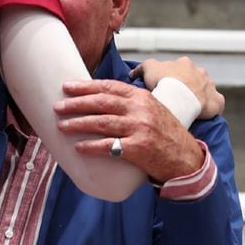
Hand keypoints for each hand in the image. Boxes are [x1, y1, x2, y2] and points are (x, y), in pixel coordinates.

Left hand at [54, 79, 204, 182]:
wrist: (186, 158)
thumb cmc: (165, 133)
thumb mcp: (152, 109)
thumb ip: (131, 102)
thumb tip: (100, 98)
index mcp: (141, 97)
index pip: (109, 87)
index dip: (85, 86)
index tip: (67, 86)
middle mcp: (140, 110)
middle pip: (102, 102)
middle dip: (76, 103)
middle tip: (58, 106)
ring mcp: (140, 128)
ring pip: (102, 122)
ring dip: (78, 123)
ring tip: (62, 125)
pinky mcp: (139, 148)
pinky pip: (109, 146)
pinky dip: (92, 146)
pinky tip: (78, 147)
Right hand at [130, 57, 224, 118]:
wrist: (180, 97)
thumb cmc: (164, 82)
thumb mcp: (148, 69)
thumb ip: (140, 68)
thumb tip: (133, 73)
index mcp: (184, 64)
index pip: (178, 68)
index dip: (171, 77)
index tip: (165, 86)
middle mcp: (200, 72)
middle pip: (194, 78)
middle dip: (187, 86)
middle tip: (176, 98)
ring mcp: (210, 86)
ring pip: (205, 90)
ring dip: (198, 97)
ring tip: (187, 108)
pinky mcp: (217, 101)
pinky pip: (215, 104)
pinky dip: (210, 108)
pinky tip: (202, 114)